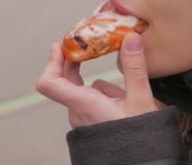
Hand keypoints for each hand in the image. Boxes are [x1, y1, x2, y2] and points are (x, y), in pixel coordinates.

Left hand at [36, 33, 157, 127]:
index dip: (51, 61)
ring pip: (83, 92)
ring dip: (99, 86)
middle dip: (77, 63)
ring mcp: (83, 120)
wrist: (142, 161)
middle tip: (89, 46)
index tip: (62, 46)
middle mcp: (78, 112)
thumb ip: (134, 67)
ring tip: (124, 94)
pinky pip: (91, 102)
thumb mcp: (141, 99)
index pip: (49, 83)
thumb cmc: (139, 137)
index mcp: (84, 104)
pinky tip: (123, 102)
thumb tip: (130, 38)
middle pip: (66, 82)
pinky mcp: (90, 124)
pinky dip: (103, 96)